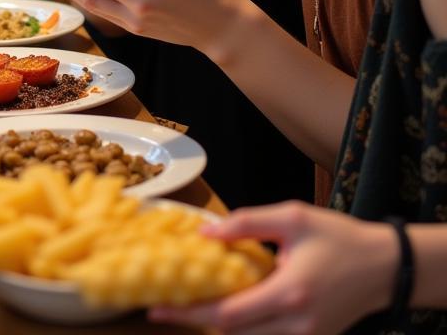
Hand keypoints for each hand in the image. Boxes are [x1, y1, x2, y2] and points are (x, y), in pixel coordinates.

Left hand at [150, 202, 397, 334]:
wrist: (385, 267)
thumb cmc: (338, 236)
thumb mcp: (291, 218)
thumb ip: (245, 224)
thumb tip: (204, 234)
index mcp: (290, 293)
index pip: (230, 313)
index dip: (191, 313)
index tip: (158, 308)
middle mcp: (298, 325)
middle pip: (235, 334)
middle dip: (196, 322)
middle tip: (161, 307)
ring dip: (218, 326)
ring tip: (185, 305)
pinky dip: (243, 328)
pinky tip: (223, 309)